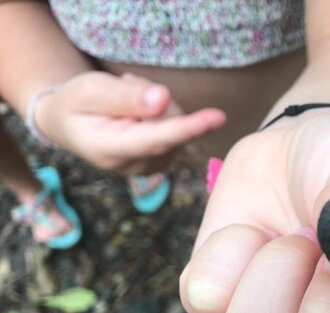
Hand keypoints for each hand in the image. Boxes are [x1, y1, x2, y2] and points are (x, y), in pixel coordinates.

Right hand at [34, 71, 225, 174]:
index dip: (187, 127)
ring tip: (128, 100)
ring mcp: (152, 166)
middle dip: (156, 98)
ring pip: (177, 123)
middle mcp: (136, 166)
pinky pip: (179, 128)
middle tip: (126, 85)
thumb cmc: (76, 103)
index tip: (218, 117)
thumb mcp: (90, 90)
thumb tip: (163, 100)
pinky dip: (163, 115)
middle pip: (170, 124)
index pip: (156, 138)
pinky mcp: (164, 160)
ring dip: (159, 104)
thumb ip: (125, 97)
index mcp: (111, 151)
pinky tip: (139, 113)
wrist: (69, 123)